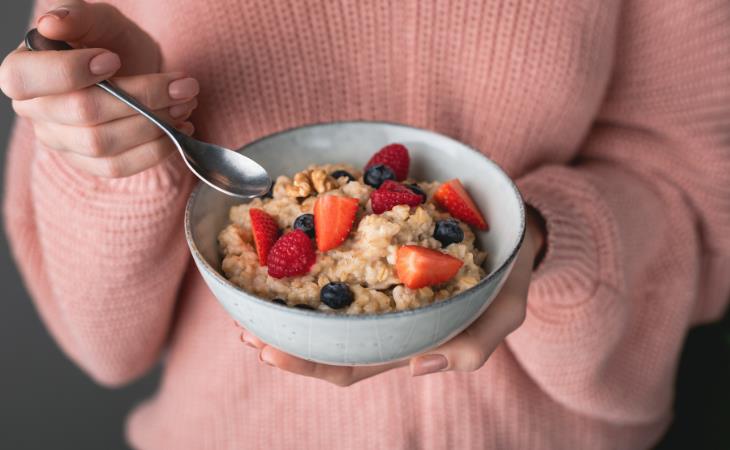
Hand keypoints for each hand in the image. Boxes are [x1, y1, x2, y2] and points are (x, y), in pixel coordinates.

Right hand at [0, 1, 198, 176]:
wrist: (130, 71)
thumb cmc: (108, 41)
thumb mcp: (98, 19)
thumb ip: (77, 14)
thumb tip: (52, 23)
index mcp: (22, 70)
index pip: (25, 79)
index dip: (70, 72)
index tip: (113, 60)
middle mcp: (35, 111)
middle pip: (81, 112)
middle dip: (140, 97)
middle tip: (182, 84)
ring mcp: (62, 142)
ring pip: (103, 144)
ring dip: (154, 124)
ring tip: (186, 103)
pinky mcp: (89, 164)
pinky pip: (119, 167)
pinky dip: (156, 150)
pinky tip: (180, 129)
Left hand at [238, 207, 546, 385]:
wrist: (510, 229)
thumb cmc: (506, 277)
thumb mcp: (505, 312)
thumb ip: (474, 344)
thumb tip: (417, 368)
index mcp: (406, 339)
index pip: (351, 364)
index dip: (309, 364)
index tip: (271, 352)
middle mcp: (382, 317)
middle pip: (323, 339)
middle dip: (281, 338)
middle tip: (245, 327)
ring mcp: (375, 285)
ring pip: (322, 304)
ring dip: (283, 304)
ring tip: (245, 296)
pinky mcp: (372, 250)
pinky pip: (333, 258)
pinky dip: (303, 258)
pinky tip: (278, 247)